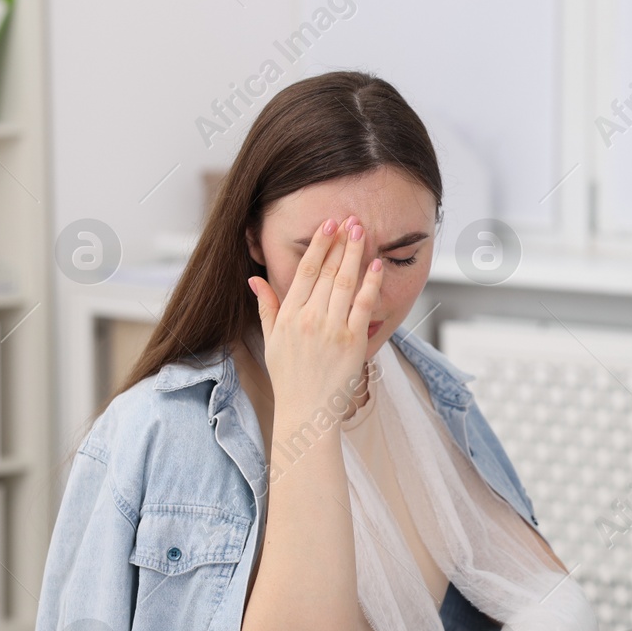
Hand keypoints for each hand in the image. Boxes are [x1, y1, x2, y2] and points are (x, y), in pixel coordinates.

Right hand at [247, 216, 381, 415]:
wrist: (306, 410)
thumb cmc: (289, 376)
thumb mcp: (271, 339)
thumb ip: (266, 306)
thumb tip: (254, 279)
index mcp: (289, 315)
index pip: (305, 271)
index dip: (318, 245)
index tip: (328, 225)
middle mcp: (309, 318)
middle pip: (327, 272)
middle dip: (340, 243)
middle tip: (351, 220)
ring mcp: (332, 329)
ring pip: (345, 283)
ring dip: (355, 255)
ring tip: (363, 233)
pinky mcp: (353, 342)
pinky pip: (363, 307)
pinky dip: (371, 284)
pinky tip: (376, 266)